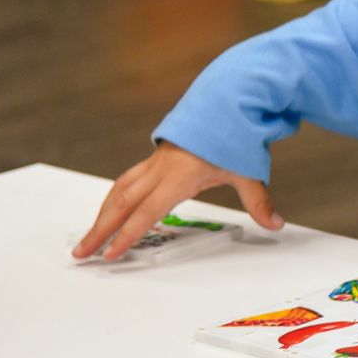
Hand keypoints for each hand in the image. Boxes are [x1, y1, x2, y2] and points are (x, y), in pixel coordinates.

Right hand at [71, 141, 283, 260]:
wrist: (225, 103)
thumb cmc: (234, 138)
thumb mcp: (248, 171)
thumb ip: (259, 201)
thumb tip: (276, 225)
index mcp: (180, 175)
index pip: (148, 211)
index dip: (128, 234)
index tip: (110, 254)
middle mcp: (160, 170)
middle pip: (122, 204)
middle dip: (99, 230)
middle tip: (81, 253)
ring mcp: (153, 165)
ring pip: (118, 192)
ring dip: (100, 216)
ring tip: (86, 239)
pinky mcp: (152, 162)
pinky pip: (124, 183)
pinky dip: (111, 201)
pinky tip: (105, 215)